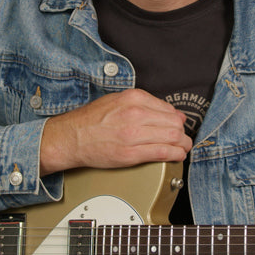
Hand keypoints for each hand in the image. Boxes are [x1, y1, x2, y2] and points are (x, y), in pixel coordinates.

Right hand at [39, 89, 191, 174]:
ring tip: (183, 148)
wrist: (71, 138)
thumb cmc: (91, 121)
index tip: (178, 125)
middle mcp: (135, 114)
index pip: (168, 108)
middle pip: (174, 123)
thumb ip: (143, 104)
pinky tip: (177, 155)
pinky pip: (163, 153)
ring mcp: (134, 134)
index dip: (177, 119)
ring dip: (183, 144)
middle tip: (183, 138)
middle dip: (182, 132)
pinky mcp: (131, 154)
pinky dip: (176, 154)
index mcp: (133, 98)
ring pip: (173, 137)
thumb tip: (170, 112)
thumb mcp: (117, 100)